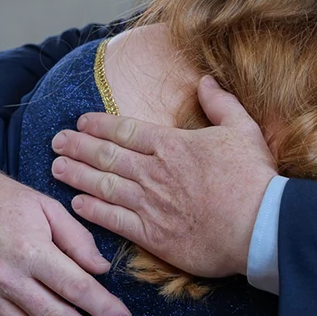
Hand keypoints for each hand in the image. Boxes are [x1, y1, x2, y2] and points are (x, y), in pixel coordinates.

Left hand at [50, 76, 277, 278]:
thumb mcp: (243, 129)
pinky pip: (114, 221)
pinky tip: (76, 204)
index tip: (81, 122)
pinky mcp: (153, 235)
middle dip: (78, 146)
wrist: (260, 226)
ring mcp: (150, 204)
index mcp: (173, 145)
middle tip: (56, 141)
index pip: (126, 130)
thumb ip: (221, 103)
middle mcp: (154, 172)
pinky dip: (92, 211)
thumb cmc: (254, 178)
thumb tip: (206, 80)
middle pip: (107, 155)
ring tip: (56, 168)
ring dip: (77, 175)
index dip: (99, 125)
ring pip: (104, 186)